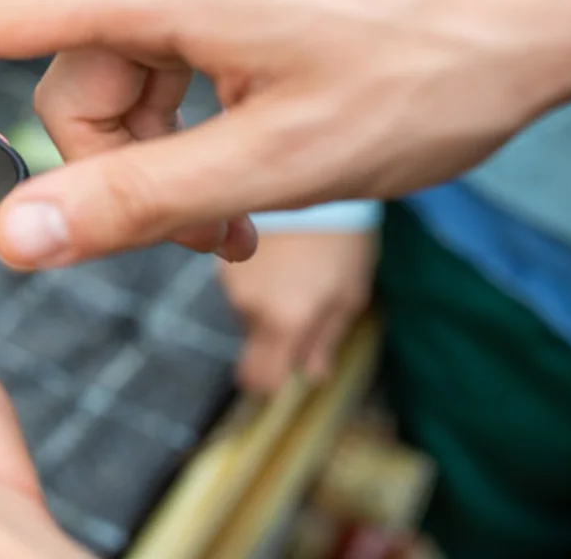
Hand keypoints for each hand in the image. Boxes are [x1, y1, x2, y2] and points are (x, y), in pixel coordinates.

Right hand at [0, 0, 570, 266]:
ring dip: (168, 151)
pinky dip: (197, 114)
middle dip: (119, 168)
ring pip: (129, 75)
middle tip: (207, 239)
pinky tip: (259, 152)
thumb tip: (18, 234)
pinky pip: (176, 52)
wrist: (541, 3)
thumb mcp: (271, 164)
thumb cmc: (423, 74)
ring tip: (248, 210)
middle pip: (76, 79)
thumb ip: (134, 203)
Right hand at [217, 231, 374, 394]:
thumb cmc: (341, 246)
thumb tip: (312, 375)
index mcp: (284, 321)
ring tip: (295, 275)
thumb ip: (325, 339)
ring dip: (267, 307)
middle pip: (254, 346)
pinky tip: (279, 259)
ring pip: (247, 315)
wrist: (313, 184)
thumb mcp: (347, 296)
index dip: (268, 386)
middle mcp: (249, 307)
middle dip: (275, 340)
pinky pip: (239, 288)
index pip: (258, 378)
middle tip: (305, 311)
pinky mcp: (223, 260)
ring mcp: (232, 283)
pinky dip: (256, 284)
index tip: (282, 379)